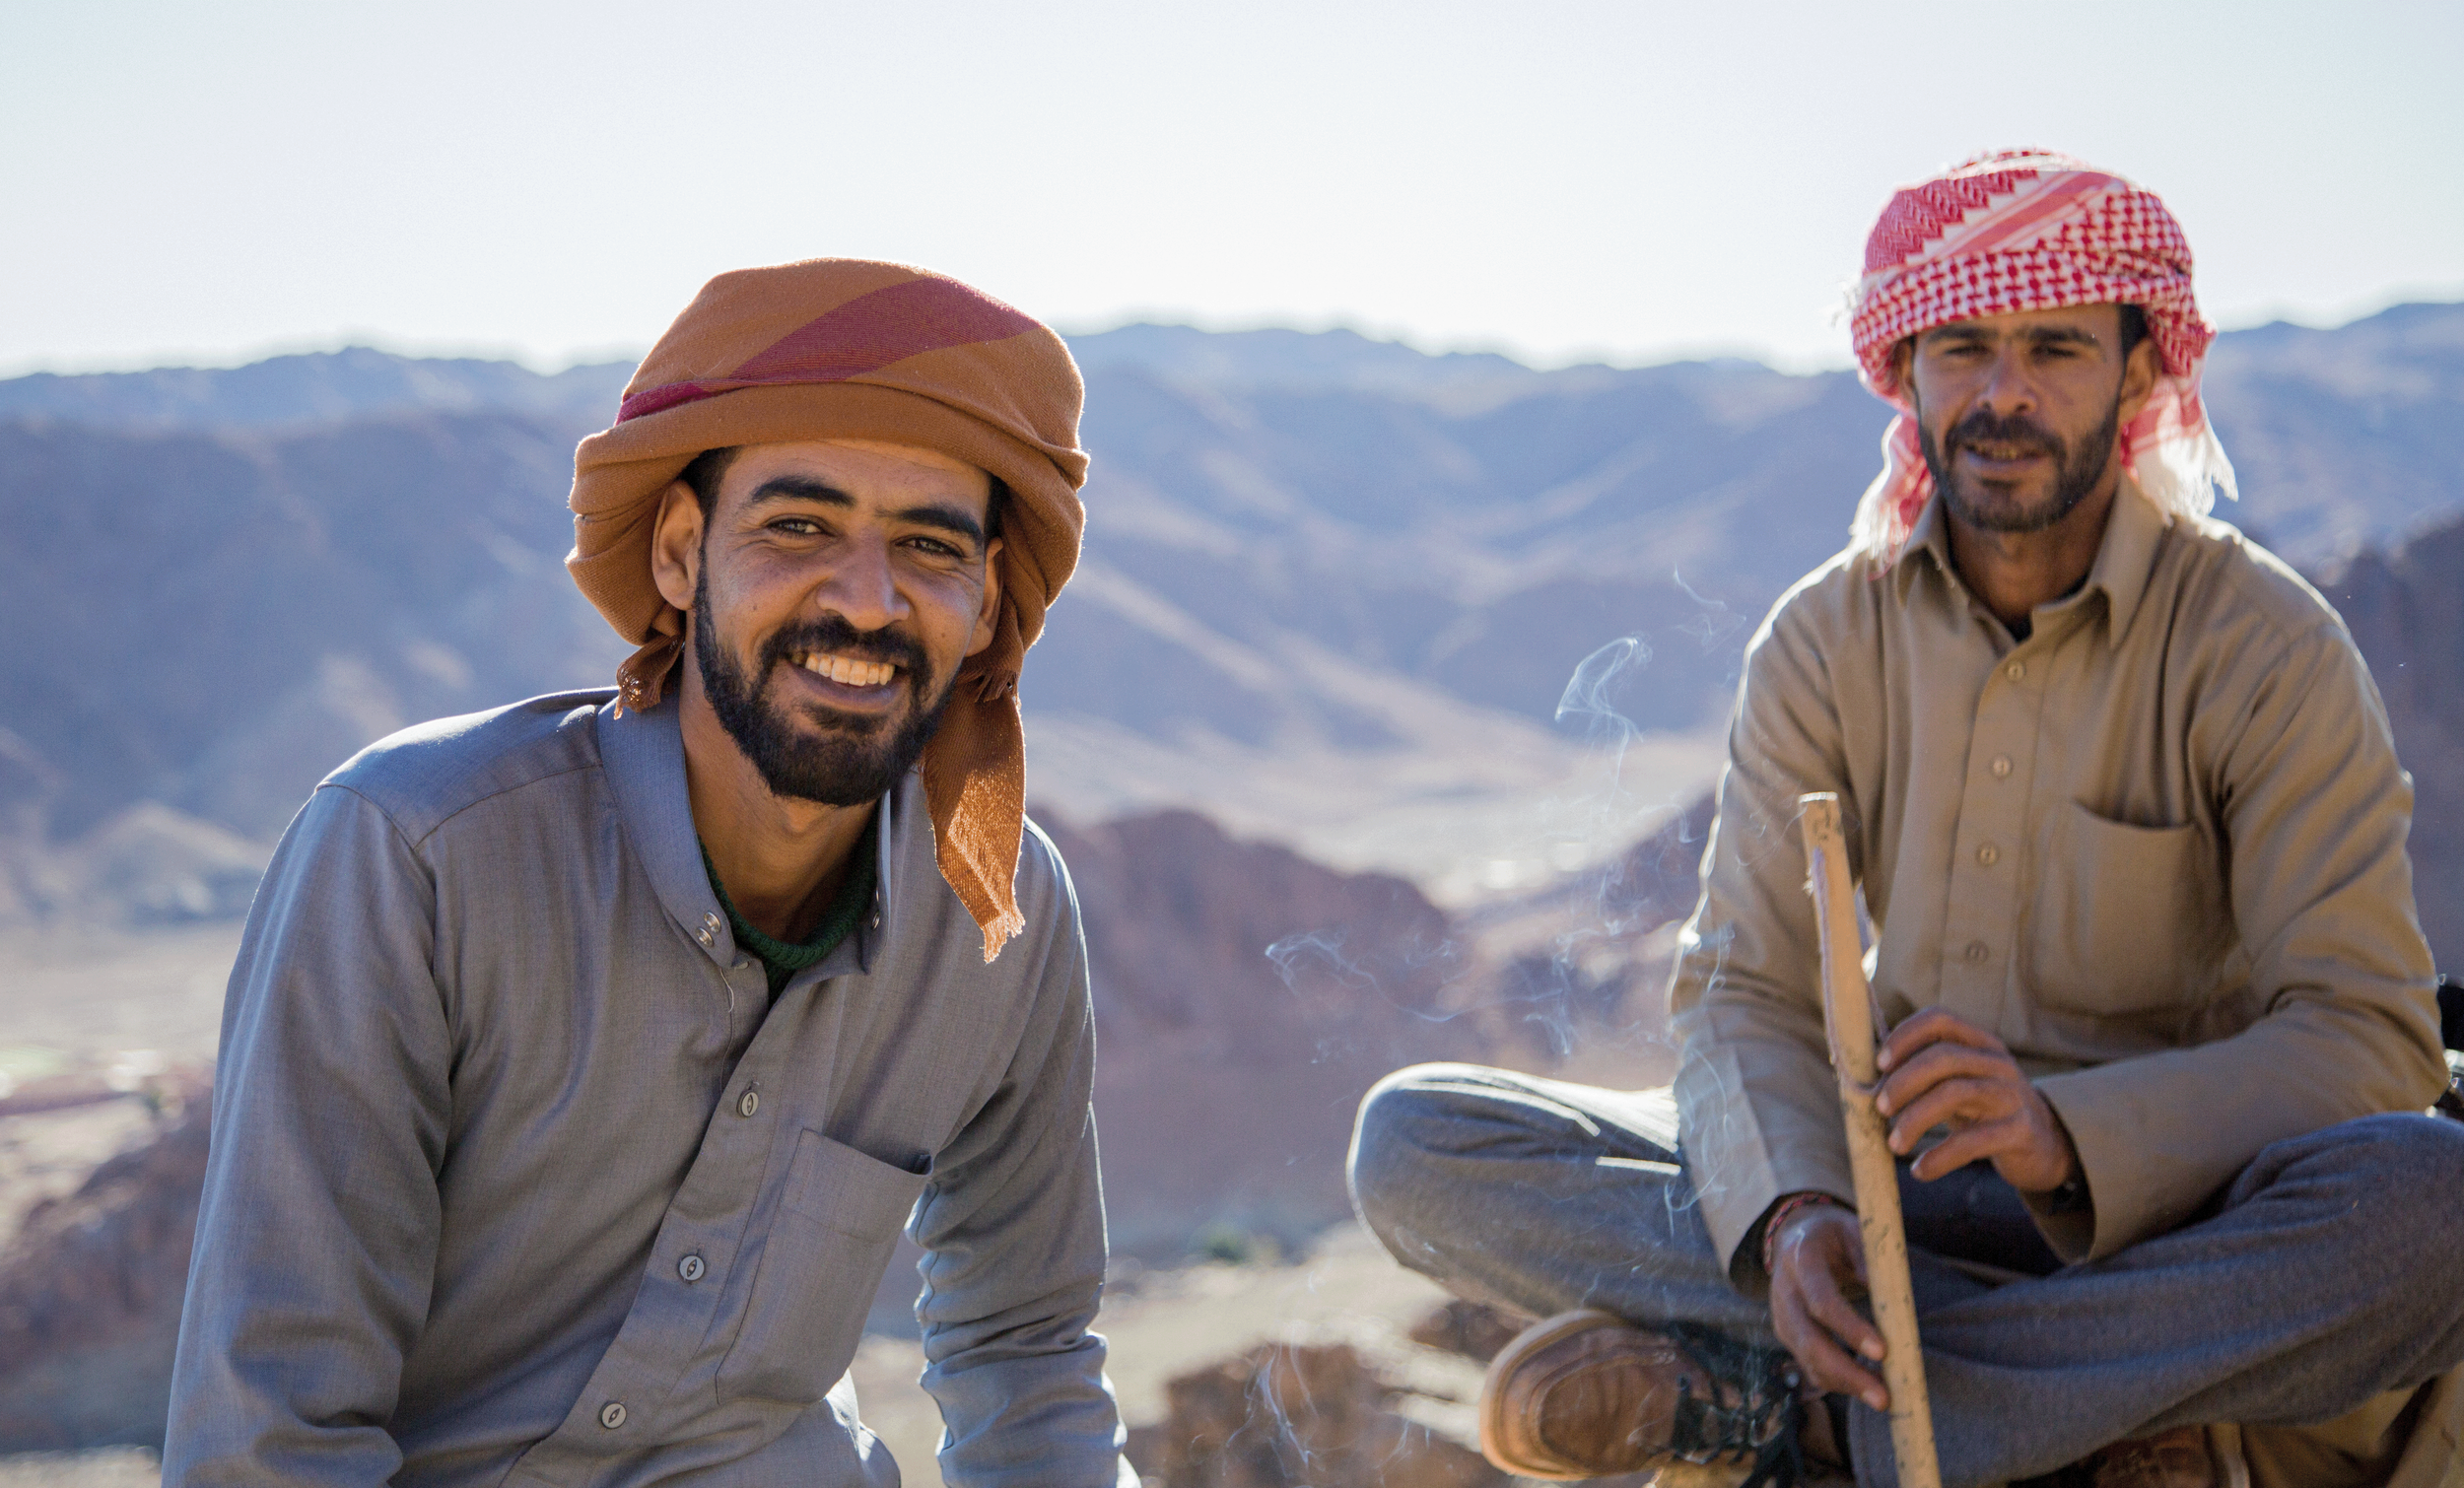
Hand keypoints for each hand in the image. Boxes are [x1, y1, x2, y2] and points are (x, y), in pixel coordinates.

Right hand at [1766, 1202, 1888, 1410]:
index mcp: (1802, 1258)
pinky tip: (1865, 1387)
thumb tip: (1892, 1303)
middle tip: (1883, 1398)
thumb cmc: (1834, 1235)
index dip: (1850, 1328)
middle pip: (1809, 1340)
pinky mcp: (1786, 1333)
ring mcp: (1781, 1314)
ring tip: (1881, 1398)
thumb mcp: (1855, 1231)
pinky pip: (1808, 1364)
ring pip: (1807, 1359)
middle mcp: (1784, 1289)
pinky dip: (1837, 1381)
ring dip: (1844, 1384)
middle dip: (1846, 1373)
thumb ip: (1872, 1261)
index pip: (1822, 1300)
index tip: (1883, 1352)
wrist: (1794, 1235)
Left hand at [1874, 1008, 2077, 1193]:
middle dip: (1903, 1082)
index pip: (1940, 1020)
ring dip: (1914, 1119)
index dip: (1905, 1036)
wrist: (2043, 1144)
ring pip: (1954, 1093)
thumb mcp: (1958, 1082)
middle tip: (1880, 1108)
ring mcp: (2011, 1095)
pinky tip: (1921, 1170)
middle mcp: (1998, 1063)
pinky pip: (1972, 1142)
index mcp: (1980, 1043)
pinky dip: (1939, 1157)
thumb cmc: (1984, 1109)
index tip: (1880, 1063)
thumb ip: (1924, 1073)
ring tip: (1895, 1144)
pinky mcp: (2019, 1131)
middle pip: (1943, 1057)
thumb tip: (1864, 1077)